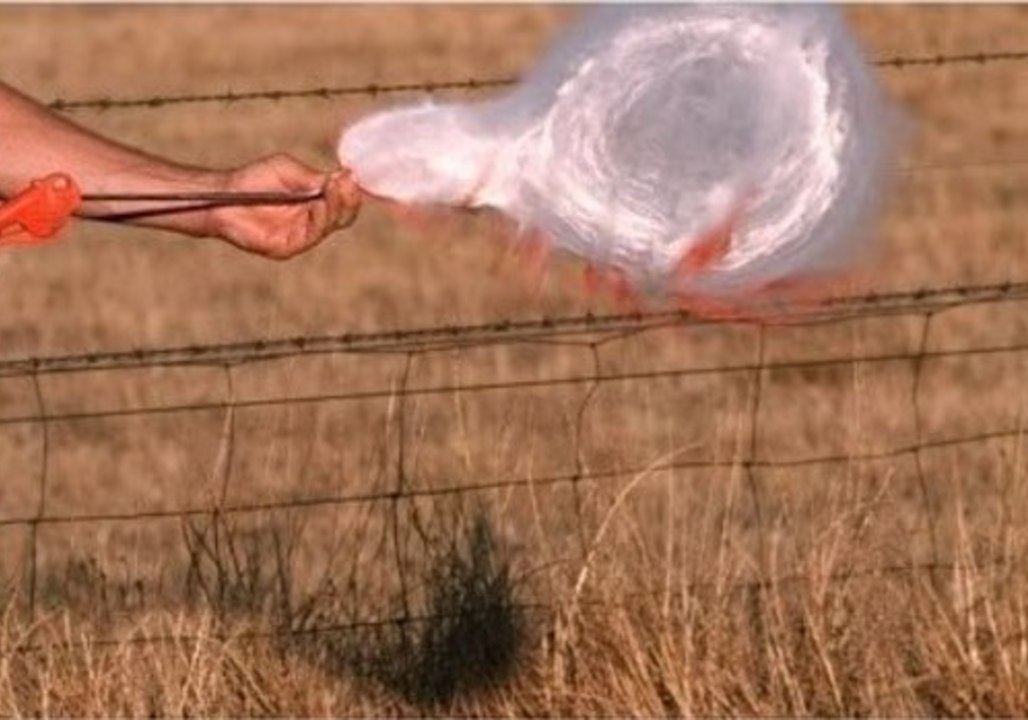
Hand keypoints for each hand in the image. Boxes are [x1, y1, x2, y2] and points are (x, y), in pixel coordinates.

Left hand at [208, 154, 360, 259]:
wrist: (222, 196)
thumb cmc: (253, 180)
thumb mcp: (288, 170)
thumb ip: (314, 177)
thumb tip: (344, 178)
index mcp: (314, 204)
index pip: (342, 202)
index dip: (350, 191)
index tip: (351, 176)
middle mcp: (310, 222)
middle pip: (342, 217)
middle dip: (347, 199)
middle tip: (346, 183)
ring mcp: (300, 236)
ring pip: (329, 226)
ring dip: (335, 207)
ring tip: (335, 189)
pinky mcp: (286, 247)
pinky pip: (311, 236)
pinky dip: (319, 219)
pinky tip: (321, 203)